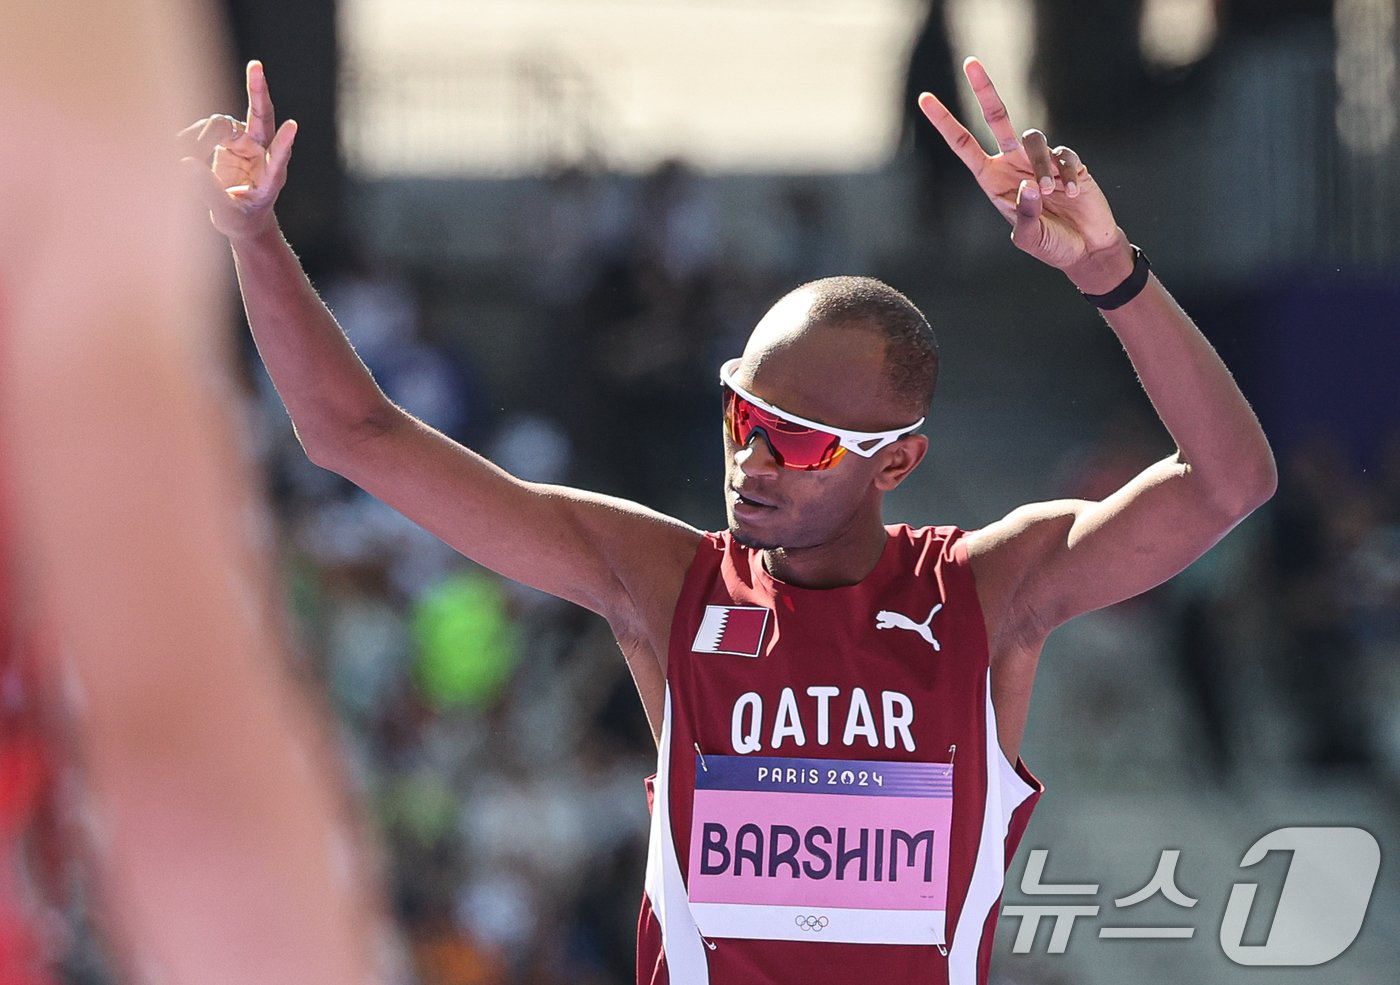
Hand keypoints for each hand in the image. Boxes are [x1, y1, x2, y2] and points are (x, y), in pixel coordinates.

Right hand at [177, 61, 296, 241]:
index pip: (278, 158)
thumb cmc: (240, 219)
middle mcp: (262, 154)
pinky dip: (194, 138)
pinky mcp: (231, 139)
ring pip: (224, 123)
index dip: (284, 143)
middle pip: (262, 117)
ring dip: (202, 136)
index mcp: (271, 177)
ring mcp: (247, 143)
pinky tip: (184, 152)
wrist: (243, 216)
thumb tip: (185, 164)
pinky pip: (210, 128)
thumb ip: (208, 192)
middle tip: (255, 66)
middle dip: (258, 91)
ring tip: (185, 157)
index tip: (293, 126)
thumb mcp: (226, 214)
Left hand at [918, 57, 1131, 292]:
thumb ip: (1025, 214)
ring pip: (1035, 139)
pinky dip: (1067, 173)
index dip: (945, 123)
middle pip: (997, 117)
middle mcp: (1013, 163)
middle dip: (983, 89)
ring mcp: (1040, 159)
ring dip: (1043, 166)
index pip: (964, 145)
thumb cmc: (1052, 246)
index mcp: (992, 180)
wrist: (1086, 249)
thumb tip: (1029, 183)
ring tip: (1052, 194)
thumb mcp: (1030, 239)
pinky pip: (1063, 154)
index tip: (924, 99)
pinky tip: (1074, 193)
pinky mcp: (1067, 160)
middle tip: (969, 62)